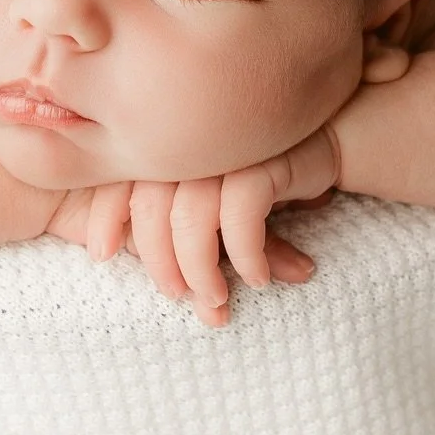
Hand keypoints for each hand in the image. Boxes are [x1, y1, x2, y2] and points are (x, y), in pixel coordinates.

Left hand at [47, 124, 340, 327]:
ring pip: (193, 214)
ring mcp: (227, 146)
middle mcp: (191, 138)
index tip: (102, 254)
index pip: (118, 176)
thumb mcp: (209, 196)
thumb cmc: (259, 172)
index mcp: (166, 139)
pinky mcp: (266, 156)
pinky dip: (245, 252)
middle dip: (159, 261)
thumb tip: (120, 257)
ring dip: (202, 268)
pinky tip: (257, 277)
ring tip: (215, 300)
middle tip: (177, 298)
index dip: (104, 215)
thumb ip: (175, 221)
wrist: (332, 134)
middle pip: (152, 204)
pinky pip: (242, 211)